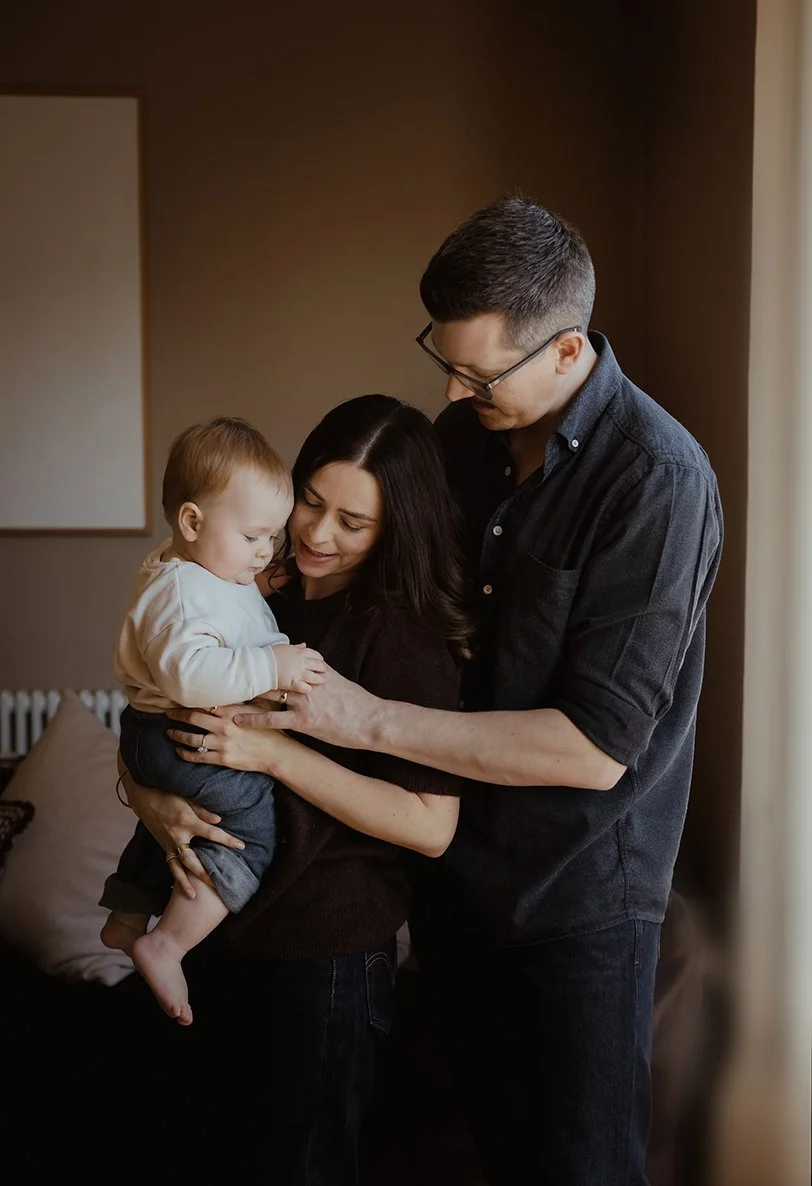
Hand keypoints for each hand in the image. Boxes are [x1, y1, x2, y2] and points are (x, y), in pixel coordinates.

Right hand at [122, 768, 244, 898]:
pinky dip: (176, 876)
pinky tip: (183, 886)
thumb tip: (219, 820)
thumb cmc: (167, 794)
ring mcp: (168, 843)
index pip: (212, 834)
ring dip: (186, 883)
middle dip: (205, 873)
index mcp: (186, 822)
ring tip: (194, 897)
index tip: (241, 846)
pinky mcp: (162, 846)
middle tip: (218, 884)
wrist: (142, 797)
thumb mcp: (186, 798)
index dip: (227, 840)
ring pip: (178, 868)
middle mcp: (177, 836)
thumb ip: (203, 810)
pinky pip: (170, 864)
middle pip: (193, 860)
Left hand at [167, 705, 295, 775]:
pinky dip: (185, 753)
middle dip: (176, 715)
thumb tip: (229, 687)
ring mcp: (222, 743)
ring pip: (191, 739)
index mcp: (232, 711)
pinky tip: (179, 751)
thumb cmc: (268, 728)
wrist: (277, 753)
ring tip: (169, 731)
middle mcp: (224, 726)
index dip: (188, 700)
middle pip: (192, 718)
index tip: (178, 698)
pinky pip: (198, 756)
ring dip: (177, 734)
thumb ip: (240, 701)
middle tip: (166, 712)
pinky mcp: (223, 758)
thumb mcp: (257, 709)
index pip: (204, 703)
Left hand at [234, 665, 379, 748]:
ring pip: (267, 694)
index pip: (281, 661)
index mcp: (312, 670)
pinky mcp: (305, 721)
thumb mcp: (336, 679)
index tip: (239, 657)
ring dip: (245, 694)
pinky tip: (237, 720)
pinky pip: (273, 719)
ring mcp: (304, 700)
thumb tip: (307, 653)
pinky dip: (254, 718)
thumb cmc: (355, 702)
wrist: (372, 719)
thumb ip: (318, 667)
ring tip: (222, 695)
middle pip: (270, 674)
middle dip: (247, 673)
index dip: (259, 659)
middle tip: (223, 672)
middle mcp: (305, 681)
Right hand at [272, 641, 326, 693]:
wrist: (261, 664)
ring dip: (319, 679)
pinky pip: (305, 687)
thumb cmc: (270, 655)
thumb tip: (304, 645)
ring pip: (314, 677)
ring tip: (322, 680)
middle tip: (325, 671)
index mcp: (299, 652)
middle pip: (317, 665)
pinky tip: (309, 689)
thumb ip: (296, 647)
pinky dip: (308, 688)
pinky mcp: (293, 683)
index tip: (321, 660)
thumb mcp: (284, 647)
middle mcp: (301, 662)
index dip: (319, 658)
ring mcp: (298, 673)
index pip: (315, 654)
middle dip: (322, 668)